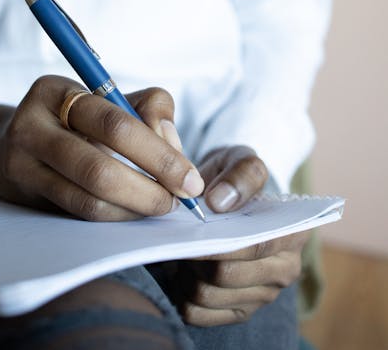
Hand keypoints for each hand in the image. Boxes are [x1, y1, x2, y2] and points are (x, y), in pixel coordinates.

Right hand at [0, 76, 204, 220]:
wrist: (11, 142)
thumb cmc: (77, 119)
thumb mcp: (111, 98)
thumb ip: (151, 110)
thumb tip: (173, 147)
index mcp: (57, 90)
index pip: (116, 125)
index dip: (159, 155)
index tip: (191, 178)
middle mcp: (32, 124)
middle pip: (99, 167)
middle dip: (149, 190)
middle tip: (178, 201)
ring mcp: (20, 161)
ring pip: (88, 198)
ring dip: (133, 209)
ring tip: (159, 206)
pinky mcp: (21, 192)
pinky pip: (76, 212)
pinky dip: (114, 216)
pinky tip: (133, 212)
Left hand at [171, 145, 306, 325]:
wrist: (225, 193)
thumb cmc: (234, 176)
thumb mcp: (241, 159)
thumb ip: (239, 174)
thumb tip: (219, 202)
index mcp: (293, 233)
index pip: (257, 246)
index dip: (220, 242)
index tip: (193, 230)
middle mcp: (284, 270)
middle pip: (227, 275)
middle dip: (196, 257)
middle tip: (179, 236)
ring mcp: (262, 295)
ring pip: (208, 296)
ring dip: (184, 274)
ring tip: (181, 249)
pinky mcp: (238, 311)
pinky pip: (197, 314)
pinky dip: (180, 293)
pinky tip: (181, 271)